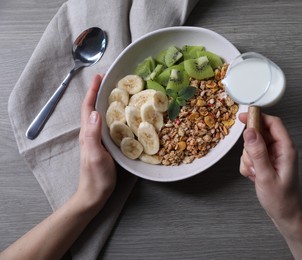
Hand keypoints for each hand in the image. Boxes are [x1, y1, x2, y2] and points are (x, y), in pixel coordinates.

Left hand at [77, 74, 115, 212]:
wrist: (94, 195)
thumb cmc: (96, 177)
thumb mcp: (96, 155)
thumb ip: (93, 135)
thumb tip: (96, 113)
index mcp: (87, 133)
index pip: (88, 108)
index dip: (92, 91)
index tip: (99, 77)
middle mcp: (91, 133)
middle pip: (93, 108)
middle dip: (99, 92)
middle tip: (111, 80)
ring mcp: (97, 140)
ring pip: (100, 115)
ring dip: (106, 102)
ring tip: (118, 93)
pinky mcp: (104, 145)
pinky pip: (108, 125)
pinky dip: (113, 115)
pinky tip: (123, 115)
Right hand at [239, 113, 301, 226]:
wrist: (284, 215)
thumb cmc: (281, 199)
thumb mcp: (266, 175)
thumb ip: (257, 152)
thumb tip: (250, 132)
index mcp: (286, 149)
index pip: (273, 123)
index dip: (258, 117)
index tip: (243, 117)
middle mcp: (280, 150)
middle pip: (259, 134)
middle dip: (250, 147)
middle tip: (252, 161)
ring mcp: (272, 156)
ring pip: (252, 146)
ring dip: (249, 159)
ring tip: (256, 173)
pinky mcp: (266, 162)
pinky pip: (250, 157)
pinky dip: (248, 166)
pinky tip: (254, 176)